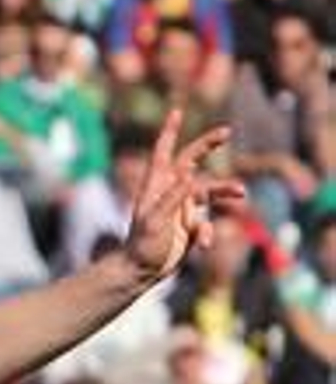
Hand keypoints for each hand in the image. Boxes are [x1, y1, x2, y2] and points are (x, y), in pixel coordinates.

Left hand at [123, 110, 244, 284]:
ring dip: (225, 190)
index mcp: (156, 187)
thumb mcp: (156, 220)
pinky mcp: (191, 226)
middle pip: (191, 161)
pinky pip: (208, 222)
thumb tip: (190, 175)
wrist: (142, 272)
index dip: (169, 132)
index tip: (176, 111)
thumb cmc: (143, 245)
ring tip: (242, 192)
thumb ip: (173, 198)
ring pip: (209, 191)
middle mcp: (170, 192)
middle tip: (227, 132)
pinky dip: (209, 232)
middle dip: (208, 145)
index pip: (163, 153)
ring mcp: (182, 208)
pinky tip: (204, 245)